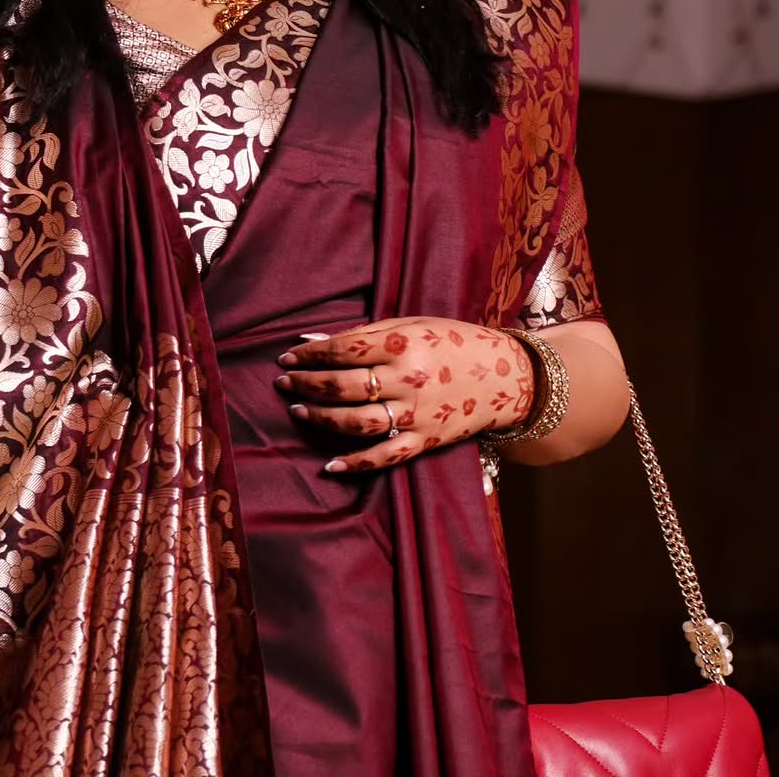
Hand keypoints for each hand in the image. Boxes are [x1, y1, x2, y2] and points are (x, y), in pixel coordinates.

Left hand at [274, 317, 534, 474]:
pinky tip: (329, 465)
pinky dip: (355, 463)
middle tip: (283, 382)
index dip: (310, 356)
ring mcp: (417, 414)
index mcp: (404, 345)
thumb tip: (311, 341)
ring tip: (298, 409)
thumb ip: (364, 333)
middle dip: (306, 384)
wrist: (508, 376)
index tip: (287, 357)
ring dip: (321, 417)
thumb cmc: (454, 342)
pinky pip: (385, 457)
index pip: (344, 350)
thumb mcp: (412, 325)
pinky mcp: (425, 441)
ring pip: (357, 422)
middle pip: (344, 386)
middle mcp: (409, 380)